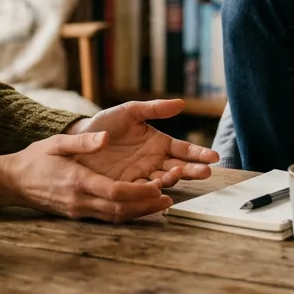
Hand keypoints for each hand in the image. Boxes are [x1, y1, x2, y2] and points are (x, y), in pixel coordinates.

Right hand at [0, 132, 173, 221]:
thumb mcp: (57, 142)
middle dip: (146, 206)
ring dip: (139, 212)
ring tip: (162, 203)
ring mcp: (78, 210)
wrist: (13, 181)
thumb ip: (83, 141)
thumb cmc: (36, 158)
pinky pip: (106, 217)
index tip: (158, 186)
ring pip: (115, 217)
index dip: (139, 193)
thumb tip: (105, 138)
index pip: (114, 192)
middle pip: (119, 210)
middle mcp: (80, 200)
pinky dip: (125, 213)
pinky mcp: (78, 213)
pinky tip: (139, 206)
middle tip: (169, 199)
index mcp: (77, 181)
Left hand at [70, 99, 219, 187]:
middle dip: (193, 170)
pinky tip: (157, 188)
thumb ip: (154, 108)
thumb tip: (182, 103)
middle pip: (180, 167)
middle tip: (206, 172)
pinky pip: (141, 190)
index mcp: (159, 143)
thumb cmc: (105, 123)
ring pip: (163, 180)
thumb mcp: (130, 111)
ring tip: (177, 173)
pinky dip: (151, 190)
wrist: (79, 139)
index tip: (214, 157)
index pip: (184, 149)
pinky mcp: (126, 185)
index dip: (199, 153)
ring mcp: (141, 175)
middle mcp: (154, 161)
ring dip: (173, 179)